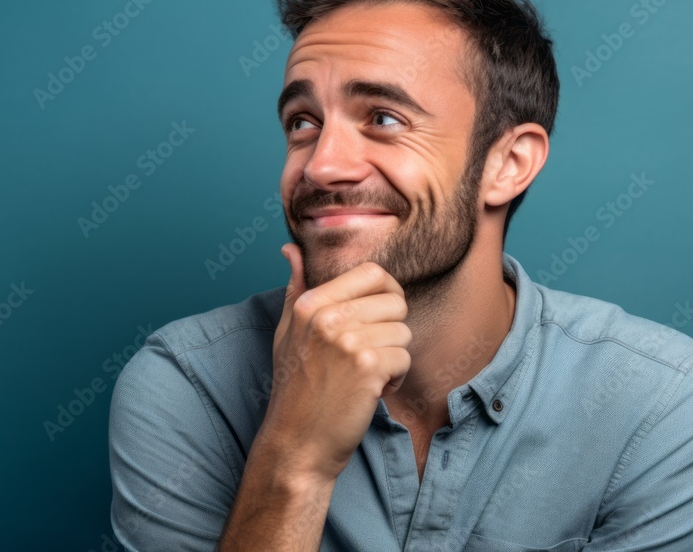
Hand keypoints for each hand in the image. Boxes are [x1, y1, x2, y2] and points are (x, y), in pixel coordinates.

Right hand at [259, 243, 411, 484]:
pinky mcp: (368, 366)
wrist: (297, 444)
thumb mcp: (288, 333)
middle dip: (391, 331)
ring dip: (394, 358)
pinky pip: (405, 359)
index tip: (380, 317)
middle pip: (395, 301)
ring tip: (367, 376)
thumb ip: (296, 288)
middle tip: (370, 355)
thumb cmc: (295, 389)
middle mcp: (328, 316)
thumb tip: (291, 249)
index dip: (387, 294)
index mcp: (311, 303)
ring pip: (403, 332)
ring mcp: (348, 340)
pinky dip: (395, 379)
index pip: (372, 272)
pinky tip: (371, 392)